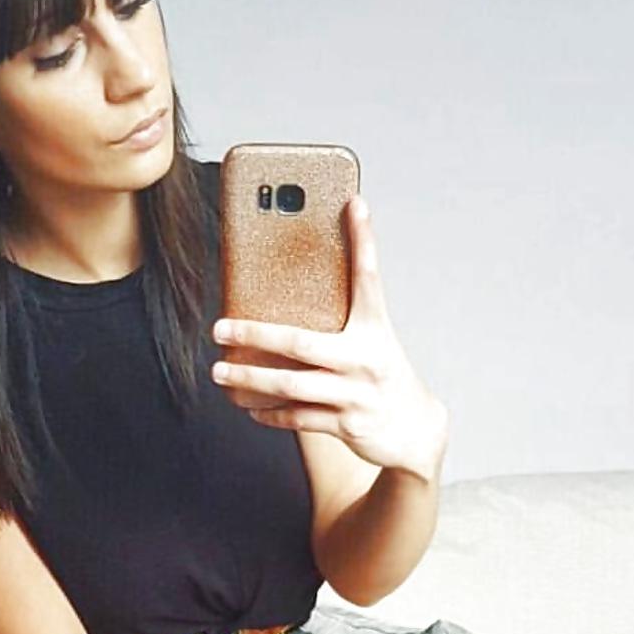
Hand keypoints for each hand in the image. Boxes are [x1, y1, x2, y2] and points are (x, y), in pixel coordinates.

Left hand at [210, 195, 449, 481]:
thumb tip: (311, 275)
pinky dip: (270, 413)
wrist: (414, 429)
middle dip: (255, 334)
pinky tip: (248, 406)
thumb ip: (347, 310)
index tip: (354, 204)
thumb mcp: (373, 338)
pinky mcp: (347, 425)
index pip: (368, 277)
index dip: (364, 240)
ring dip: (250, 378)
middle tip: (219, 328)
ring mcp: (356, 395)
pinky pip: (299, 418)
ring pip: (292, 385)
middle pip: (301, 343)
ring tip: (220, 371)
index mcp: (374, 329)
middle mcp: (366, 359)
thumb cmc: (381, 375)